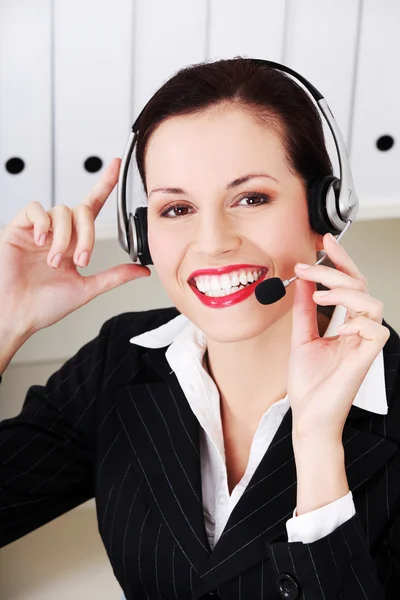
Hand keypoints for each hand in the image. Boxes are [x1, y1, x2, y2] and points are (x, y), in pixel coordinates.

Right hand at [0, 158, 149, 337]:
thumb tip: (142, 270)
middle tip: (80, 260)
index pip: (92, 207)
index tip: (116, 164)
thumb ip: (114, 276)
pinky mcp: (18, 228)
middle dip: (86, 235)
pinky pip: (35, 209)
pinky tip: (41, 241)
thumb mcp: (86, 289)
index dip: (105, 184)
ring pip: (61, 212)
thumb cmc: (44, 305)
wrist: (17, 315)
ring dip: (64, 237)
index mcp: (73, 244)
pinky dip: (42, 223)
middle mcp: (57, 233)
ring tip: (55, 261)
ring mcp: (38, 230)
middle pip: (81, 211)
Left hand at [288, 232, 388, 442]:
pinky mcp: (367, 357)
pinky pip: (375, 328)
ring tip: (319, 297)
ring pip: (371, 301)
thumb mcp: (302, 337)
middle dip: (336, 267)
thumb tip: (304, 282)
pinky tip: (332, 324)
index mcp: (346, 323)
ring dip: (343, 291)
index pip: (349, 284)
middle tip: (309, 261)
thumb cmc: (308, 383)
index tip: (324, 240)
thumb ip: (305, 310)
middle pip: (360, 285)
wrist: (308, 415)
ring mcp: (365, 343)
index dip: (340, 260)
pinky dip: (354, 320)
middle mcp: (359, 329)